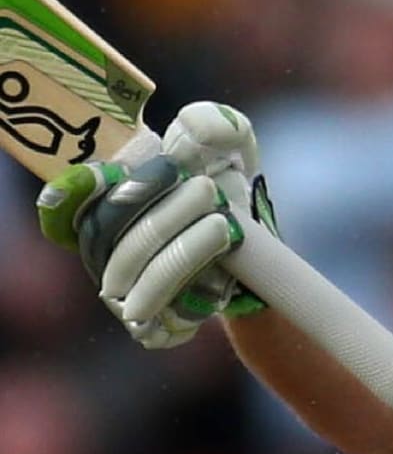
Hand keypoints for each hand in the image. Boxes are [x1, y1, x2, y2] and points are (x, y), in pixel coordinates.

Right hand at [37, 102, 275, 347]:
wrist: (260, 255)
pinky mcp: (155, 327)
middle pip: (109, 232)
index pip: (69, 204)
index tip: (110, 173)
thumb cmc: (230, 191)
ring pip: (136, 269)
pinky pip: (161, 308)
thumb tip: (193, 126)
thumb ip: (213, 126)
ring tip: (223, 223)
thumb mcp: (231, 148)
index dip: (78, 190)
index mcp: (105, 208)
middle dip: (157, 208)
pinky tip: (222, 259)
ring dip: (182, 244)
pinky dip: (190, 279)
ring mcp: (125, 294)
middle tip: (205, 188)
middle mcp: (104, 253)